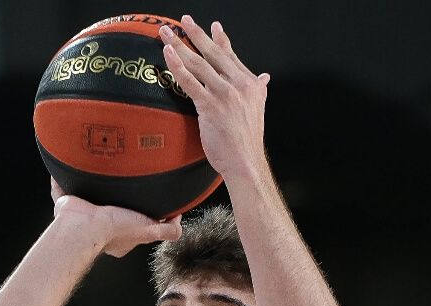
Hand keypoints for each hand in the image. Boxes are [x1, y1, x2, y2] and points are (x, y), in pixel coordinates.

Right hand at [50, 178, 181, 257]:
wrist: (83, 226)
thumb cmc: (113, 230)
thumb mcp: (149, 230)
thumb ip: (167, 230)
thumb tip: (178, 220)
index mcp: (118, 234)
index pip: (132, 222)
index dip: (137, 212)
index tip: (141, 198)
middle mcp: (100, 226)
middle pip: (110, 208)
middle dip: (114, 196)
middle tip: (120, 178)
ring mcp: (82, 215)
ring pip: (88, 197)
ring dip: (92, 185)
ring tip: (97, 167)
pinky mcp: (67, 204)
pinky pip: (63, 189)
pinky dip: (62, 179)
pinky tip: (69, 164)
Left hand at [159, 16, 269, 179]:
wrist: (245, 161)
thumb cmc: (246, 140)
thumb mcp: (256, 109)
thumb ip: (258, 89)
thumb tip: (264, 77)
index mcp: (251, 84)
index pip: (231, 56)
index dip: (220, 40)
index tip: (213, 26)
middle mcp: (240, 84)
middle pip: (213, 53)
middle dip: (196, 34)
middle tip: (183, 20)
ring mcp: (225, 94)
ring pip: (198, 63)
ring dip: (179, 45)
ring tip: (165, 33)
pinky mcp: (210, 105)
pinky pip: (189, 81)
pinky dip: (177, 65)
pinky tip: (168, 53)